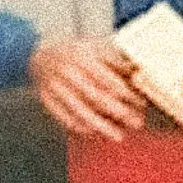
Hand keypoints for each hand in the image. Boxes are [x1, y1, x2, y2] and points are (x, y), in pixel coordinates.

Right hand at [28, 36, 145, 142]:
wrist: (41, 54)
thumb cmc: (77, 52)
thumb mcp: (96, 47)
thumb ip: (116, 59)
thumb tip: (137, 71)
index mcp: (82, 56)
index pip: (108, 79)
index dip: (126, 93)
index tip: (141, 103)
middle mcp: (67, 72)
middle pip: (96, 97)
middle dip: (119, 112)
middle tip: (136, 122)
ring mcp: (55, 87)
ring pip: (80, 111)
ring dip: (102, 126)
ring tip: (119, 136)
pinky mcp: (46, 100)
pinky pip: (65, 118)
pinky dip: (82, 128)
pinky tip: (97, 133)